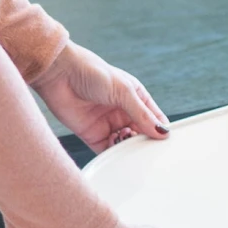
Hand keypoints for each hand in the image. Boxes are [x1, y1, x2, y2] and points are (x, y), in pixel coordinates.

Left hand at [33, 42, 169, 151]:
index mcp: (135, 98)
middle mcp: (123, 112)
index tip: (167, 143)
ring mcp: (108, 124)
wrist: (59, 74)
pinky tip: (117, 152)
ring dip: (130, 149)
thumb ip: (142, 114)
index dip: (162, 131)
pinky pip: (107, 150)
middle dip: (145, 143)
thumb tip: (162, 132)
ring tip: (130, 146)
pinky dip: (114, 155)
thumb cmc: (92, 72)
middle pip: (141, 135)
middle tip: (149, 151)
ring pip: (125, 144)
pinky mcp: (93, 135)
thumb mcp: (123, 91)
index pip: (154, 119)